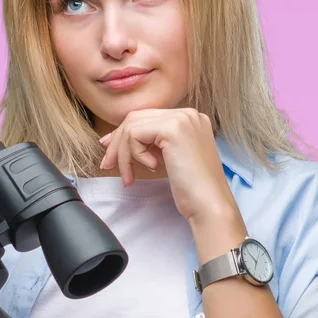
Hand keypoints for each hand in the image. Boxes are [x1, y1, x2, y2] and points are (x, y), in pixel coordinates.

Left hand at [98, 108, 237, 224]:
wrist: (209, 204)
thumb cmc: (192, 189)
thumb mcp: (171, 157)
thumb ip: (154, 142)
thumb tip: (120, 136)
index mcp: (189, 118)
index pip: (146, 118)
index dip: (124, 133)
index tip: (110, 150)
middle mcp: (187, 113)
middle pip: (136, 118)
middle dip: (117, 142)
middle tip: (107, 164)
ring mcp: (181, 118)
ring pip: (132, 126)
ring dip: (123, 153)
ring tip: (128, 176)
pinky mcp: (173, 129)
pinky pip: (135, 135)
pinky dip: (134, 154)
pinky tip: (150, 169)